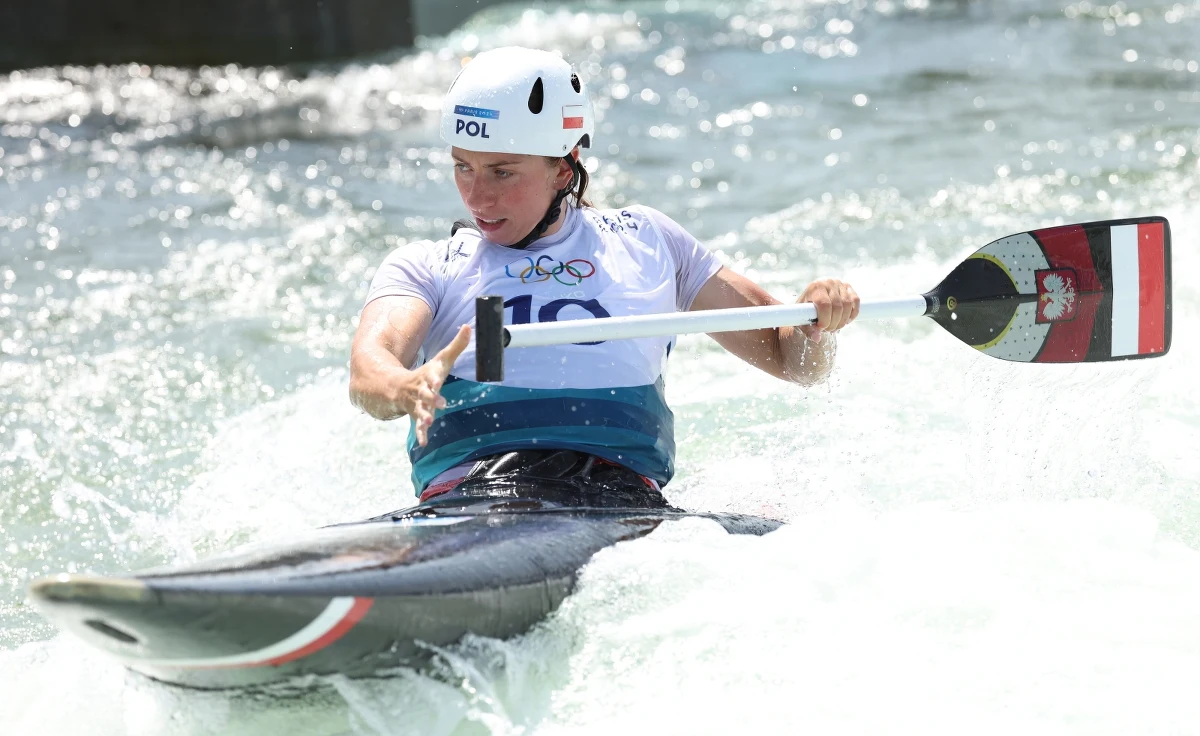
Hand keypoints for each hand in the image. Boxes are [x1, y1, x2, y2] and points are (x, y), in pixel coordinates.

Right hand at [402, 324, 471, 445]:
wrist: (398, 387)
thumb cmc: (426, 374)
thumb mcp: (441, 360)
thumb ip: (456, 345)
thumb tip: (469, 326)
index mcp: (427, 377)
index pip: (431, 378)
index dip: (433, 379)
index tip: (437, 382)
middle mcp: (421, 392)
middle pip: (426, 395)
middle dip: (432, 399)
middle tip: (441, 404)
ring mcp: (417, 405)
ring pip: (420, 412)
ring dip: (424, 418)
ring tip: (428, 423)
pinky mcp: (417, 416)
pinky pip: (418, 427)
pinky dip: (421, 434)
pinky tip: (423, 443)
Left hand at [798, 278, 858, 341]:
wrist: (811, 297)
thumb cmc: (806, 309)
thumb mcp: (803, 319)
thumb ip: (808, 330)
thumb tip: (817, 338)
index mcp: (816, 288)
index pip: (824, 305)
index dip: (825, 320)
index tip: (821, 328)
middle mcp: (829, 283)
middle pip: (837, 307)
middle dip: (834, 323)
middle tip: (828, 330)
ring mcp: (840, 284)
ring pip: (848, 305)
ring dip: (843, 320)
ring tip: (836, 326)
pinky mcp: (848, 287)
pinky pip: (855, 301)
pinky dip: (852, 314)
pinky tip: (846, 321)